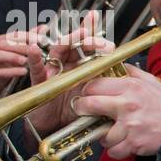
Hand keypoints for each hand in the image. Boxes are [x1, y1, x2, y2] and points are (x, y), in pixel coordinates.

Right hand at [0, 31, 42, 97]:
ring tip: (26, 61)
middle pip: (3, 44)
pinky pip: (1, 72)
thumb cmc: (15, 57)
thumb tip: (45, 27)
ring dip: (12, 57)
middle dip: (20, 47)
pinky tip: (24, 71)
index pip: (13, 34)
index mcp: (1, 39)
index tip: (41, 39)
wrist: (4, 74)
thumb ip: (33, 36)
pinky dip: (13, 71)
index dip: (27, 36)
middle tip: (34, 51)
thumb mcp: (24, 46)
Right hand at [20, 14, 115, 133]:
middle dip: (87, 39)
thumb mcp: (93, 95)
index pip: (88, 46)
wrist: (55, 126)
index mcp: (81, 65)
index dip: (95, 35)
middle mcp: (66, 64)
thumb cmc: (73, 109)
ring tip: (78, 34)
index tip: (107, 36)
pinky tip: (35, 49)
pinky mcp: (39, 81)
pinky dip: (34, 58)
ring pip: (58, 50)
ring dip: (68, 41)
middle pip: (75, 45)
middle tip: (100, 42)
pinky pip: (36, 69)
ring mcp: (53, 70)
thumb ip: (105, 85)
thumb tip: (125, 76)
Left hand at [74, 63, 160, 158]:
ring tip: (111, 133)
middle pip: (89, 104)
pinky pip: (112, 150)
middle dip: (82, 109)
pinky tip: (121, 144)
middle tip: (85, 112)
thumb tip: (119, 65)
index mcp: (130, 87)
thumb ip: (133, 72)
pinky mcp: (133, 143)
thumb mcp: (152, 82)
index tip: (87, 95)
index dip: (87, 90)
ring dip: (103, 135)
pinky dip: (115, 150)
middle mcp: (127, 105)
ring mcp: (129, 125)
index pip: (95, 84)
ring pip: (100, 133)